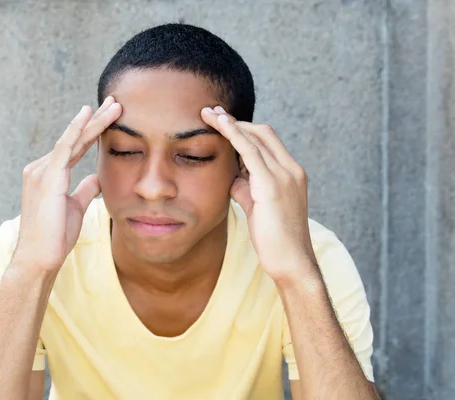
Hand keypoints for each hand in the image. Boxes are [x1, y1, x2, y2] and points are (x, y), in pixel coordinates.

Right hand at [12, 96, 121, 273]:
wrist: (40, 258)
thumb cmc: (55, 236)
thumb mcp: (75, 207)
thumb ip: (85, 189)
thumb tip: (97, 177)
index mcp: (48, 175)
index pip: (75, 147)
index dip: (93, 132)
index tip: (111, 116)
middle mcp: (42, 168)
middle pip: (74, 139)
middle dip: (96, 119)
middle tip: (115, 102)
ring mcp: (42, 171)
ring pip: (73, 140)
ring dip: (94, 121)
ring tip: (114, 106)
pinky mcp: (47, 178)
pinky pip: (65, 149)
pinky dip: (77, 131)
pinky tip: (89, 116)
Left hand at [201, 106, 316, 283]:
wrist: (291, 262)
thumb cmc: (274, 239)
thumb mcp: (258, 207)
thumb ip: (247, 189)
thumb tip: (233, 178)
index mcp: (291, 173)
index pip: (267, 141)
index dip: (244, 129)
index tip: (223, 122)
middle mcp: (291, 170)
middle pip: (262, 133)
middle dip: (235, 121)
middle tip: (211, 112)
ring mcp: (284, 176)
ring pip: (255, 137)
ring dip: (230, 123)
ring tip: (208, 114)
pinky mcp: (272, 185)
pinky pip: (250, 151)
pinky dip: (234, 134)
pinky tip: (219, 124)